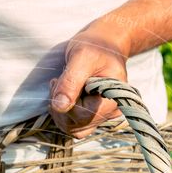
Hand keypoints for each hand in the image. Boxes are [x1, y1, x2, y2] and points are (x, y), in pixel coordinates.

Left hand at [50, 24, 129, 138]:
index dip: (65, 103)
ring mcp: (102, 116)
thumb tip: (59, 106)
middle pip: (76, 127)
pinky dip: (63, 113)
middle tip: (57, 82)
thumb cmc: (96, 46)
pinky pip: (74, 126)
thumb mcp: (81, 57)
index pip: (83, 116)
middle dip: (60, 107)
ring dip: (59, 112)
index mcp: (113, 99)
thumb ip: (70, 82)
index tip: (58, 81)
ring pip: (73, 129)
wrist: (104, 43)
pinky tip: (63, 95)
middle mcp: (111, 112)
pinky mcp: (93, 116)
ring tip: (60, 88)